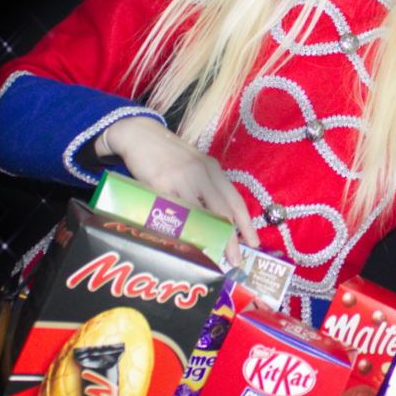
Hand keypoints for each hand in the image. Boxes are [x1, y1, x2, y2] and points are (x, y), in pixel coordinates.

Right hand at [96, 117, 258, 264]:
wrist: (141, 135)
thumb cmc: (170, 155)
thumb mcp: (195, 165)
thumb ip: (206, 187)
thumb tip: (218, 219)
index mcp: (213, 169)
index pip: (235, 200)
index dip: (246, 223)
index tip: (254, 243)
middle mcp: (201, 173)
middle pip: (221, 211)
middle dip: (231, 238)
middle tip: (236, 260)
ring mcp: (180, 179)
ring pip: (198, 215)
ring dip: (206, 239)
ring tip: (211, 258)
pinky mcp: (159, 184)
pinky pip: (171, 212)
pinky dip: (178, 230)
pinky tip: (182, 244)